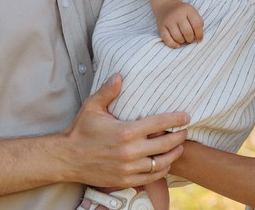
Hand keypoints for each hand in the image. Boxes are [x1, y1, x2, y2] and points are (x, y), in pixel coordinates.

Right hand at [61, 74, 187, 186]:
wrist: (67, 158)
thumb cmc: (81, 130)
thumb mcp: (92, 107)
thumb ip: (108, 91)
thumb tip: (119, 75)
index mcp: (126, 131)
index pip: (159, 123)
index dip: (176, 119)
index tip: (186, 116)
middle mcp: (130, 151)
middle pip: (165, 144)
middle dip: (179, 137)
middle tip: (186, 131)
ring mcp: (128, 168)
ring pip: (161, 163)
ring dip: (173, 154)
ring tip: (179, 147)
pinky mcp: (125, 180)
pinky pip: (150, 177)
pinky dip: (161, 170)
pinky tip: (165, 163)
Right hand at [154, 0, 203, 47]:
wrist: (166, 6)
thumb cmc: (183, 13)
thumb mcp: (192, 13)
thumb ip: (198, 24)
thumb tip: (198, 39)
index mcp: (188, 9)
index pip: (197, 24)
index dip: (200, 34)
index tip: (199, 39)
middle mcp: (177, 14)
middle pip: (187, 32)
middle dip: (190, 39)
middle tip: (189, 39)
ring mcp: (168, 20)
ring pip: (177, 37)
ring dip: (182, 41)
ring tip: (183, 39)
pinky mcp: (160, 26)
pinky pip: (167, 39)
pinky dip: (173, 44)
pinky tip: (177, 45)